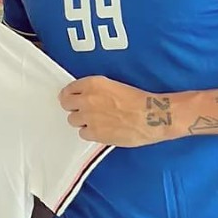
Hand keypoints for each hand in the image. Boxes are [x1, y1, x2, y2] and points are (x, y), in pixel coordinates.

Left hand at [59, 76, 175, 146]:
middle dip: (73, 108)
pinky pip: (82, 133)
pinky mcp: (94, 132)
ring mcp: (89, 116)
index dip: (70, 96)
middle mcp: (87, 99)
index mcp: (92, 84)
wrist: (152, 115)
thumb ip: (95, 91)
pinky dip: (89, 133)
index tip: (72, 99)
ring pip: (72, 120)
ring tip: (94, 121)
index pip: (68, 89)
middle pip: (66, 105)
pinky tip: (100, 130)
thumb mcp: (113, 86)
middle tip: (81, 111)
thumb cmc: (139, 101)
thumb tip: (85, 97)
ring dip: (81, 121)